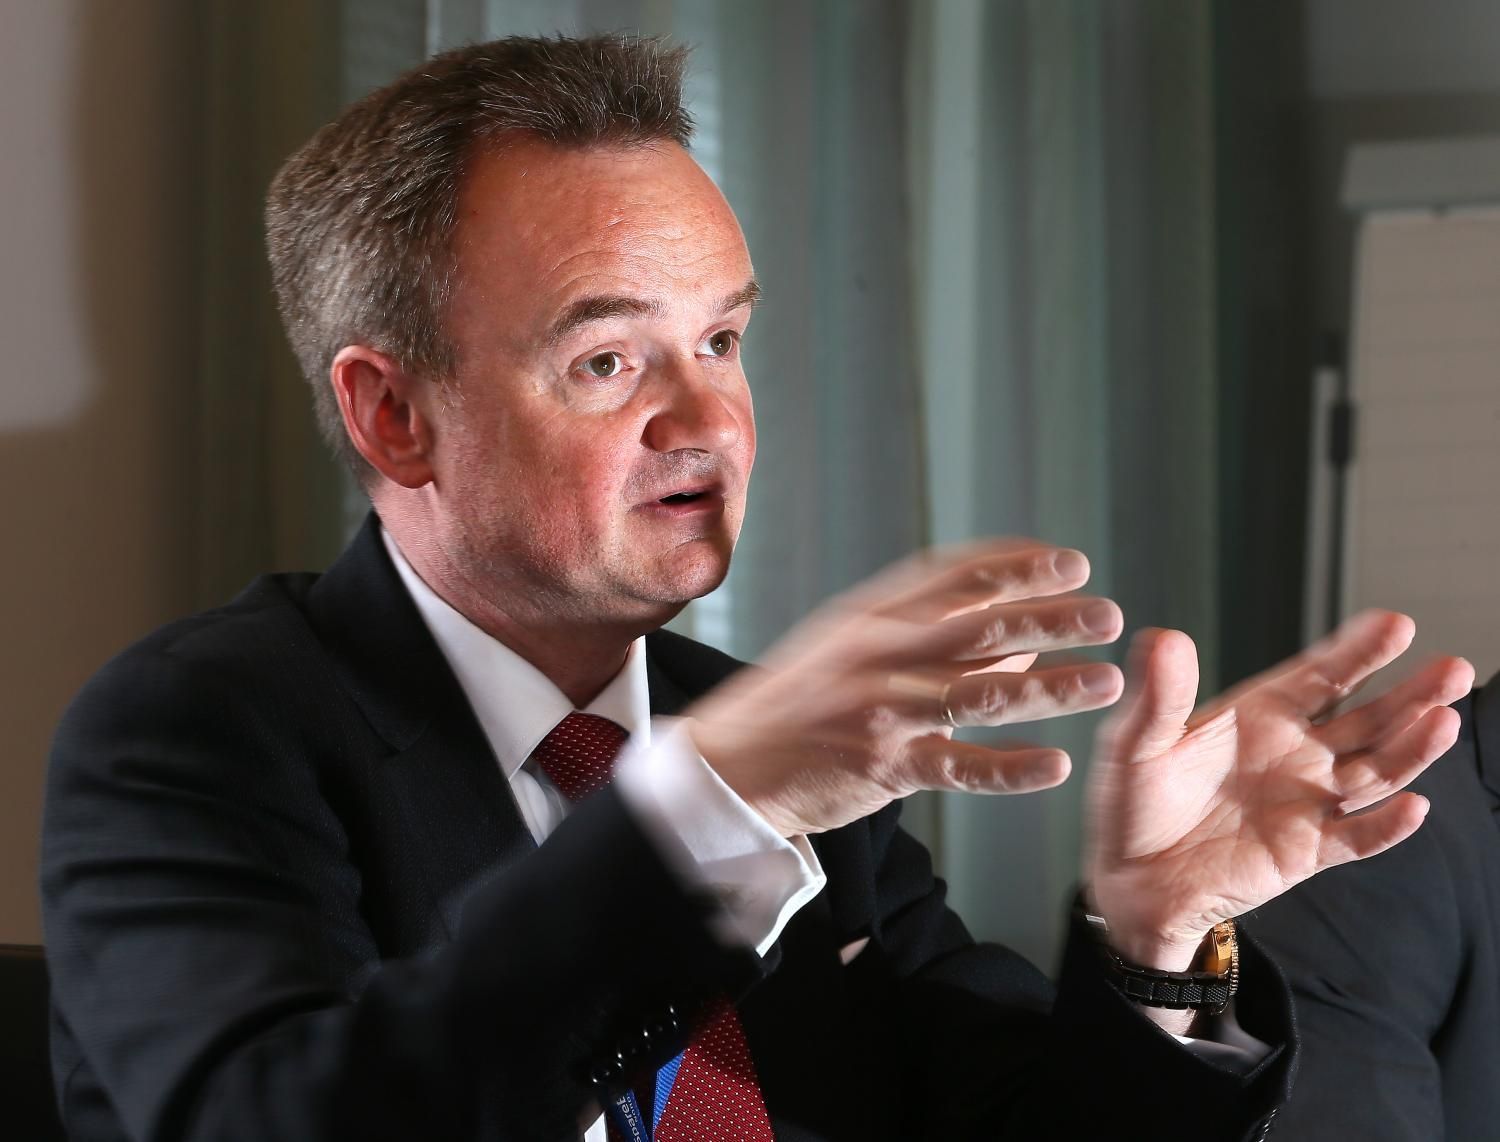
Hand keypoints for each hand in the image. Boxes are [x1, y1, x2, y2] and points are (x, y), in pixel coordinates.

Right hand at [688, 540, 1125, 837]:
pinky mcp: (884, 768)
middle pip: (979, 628)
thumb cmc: (801, 699)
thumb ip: (929, 629)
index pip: (955, 577)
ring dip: (1050, 687)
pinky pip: (959, 768)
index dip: (1017, 567)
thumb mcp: (852, 644)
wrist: (731, 764)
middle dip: (1050, 618)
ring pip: (981, 696)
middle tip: (1107, 613)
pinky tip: (1054, 767)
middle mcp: (879, 655)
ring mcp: (882, 711)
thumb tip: (1022, 619)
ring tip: (1107, 681)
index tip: (1071, 562)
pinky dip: (1009, 770)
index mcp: (872, 614)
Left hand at [1085, 610, 1473, 976]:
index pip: (1321, 675)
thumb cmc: (1132, 801)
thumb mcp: (1135, 741)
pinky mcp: (1307, 851)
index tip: (1396, 623)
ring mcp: (1308, 801)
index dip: (1359, 651)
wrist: (1130, 879)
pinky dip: (1385, 825)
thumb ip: (1158, 694)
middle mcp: (1295, 753)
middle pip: (1367, 718)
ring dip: (1411, 749)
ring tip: (1443, 721)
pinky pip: (1355, 837)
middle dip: (1411, 694)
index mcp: (1259, 716)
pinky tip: (1414, 806)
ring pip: (1375, 771)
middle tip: (1453, 667)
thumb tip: (1164, 636)